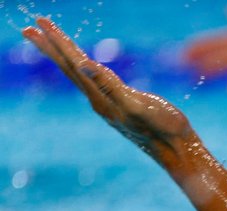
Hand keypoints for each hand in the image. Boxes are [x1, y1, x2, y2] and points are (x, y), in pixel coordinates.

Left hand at [23, 18, 193, 161]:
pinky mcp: (119, 108)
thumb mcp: (138, 104)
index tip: (40, 22)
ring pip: (79, 76)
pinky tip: (83, 69)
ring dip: (62, 58)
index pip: (74, 63)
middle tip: (29, 29)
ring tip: (49, 44)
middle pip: (69, 69)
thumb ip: (110, 85)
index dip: (58, 42)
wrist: (178, 152)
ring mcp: (109, 106)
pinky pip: (93, 83)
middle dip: (50, 47)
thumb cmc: (164, 128)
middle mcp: (100, 102)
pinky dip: (81, 70)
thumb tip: (83, 64)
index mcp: (102, 98)